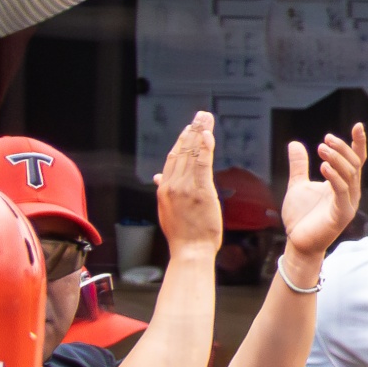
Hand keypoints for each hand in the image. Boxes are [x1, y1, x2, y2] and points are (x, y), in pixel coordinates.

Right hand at [155, 113, 221, 252]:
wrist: (189, 250)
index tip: (189, 128)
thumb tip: (159, 177)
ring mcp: (185, 188)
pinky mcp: (200, 191)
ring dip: (200, 133)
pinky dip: (205, 148)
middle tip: (200, 116)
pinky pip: (202, 164)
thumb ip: (165, 191)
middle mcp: (172, 185)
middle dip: (192, 131)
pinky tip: (208, 135)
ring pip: (191, 154)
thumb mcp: (168, 210)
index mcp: (164, 189)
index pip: (172, 158)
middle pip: (182, 151)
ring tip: (206, 119)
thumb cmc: (183, 234)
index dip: (182, 141)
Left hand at [282, 123, 367, 257]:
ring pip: (350, 175)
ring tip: (321, 149)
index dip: (358, 143)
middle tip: (325, 140)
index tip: (357, 126)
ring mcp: (348, 203)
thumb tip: (295, 143)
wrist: (298, 242)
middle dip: (342, 149)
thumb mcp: (297, 185)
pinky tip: (323, 167)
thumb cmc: (301, 217)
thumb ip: (299, 166)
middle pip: (354, 164)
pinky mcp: (342, 214)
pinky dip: (334, 177)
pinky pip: (342, 191)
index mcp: (343, 184)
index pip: (356, 160)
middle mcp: (350, 191)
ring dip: (336, 159)